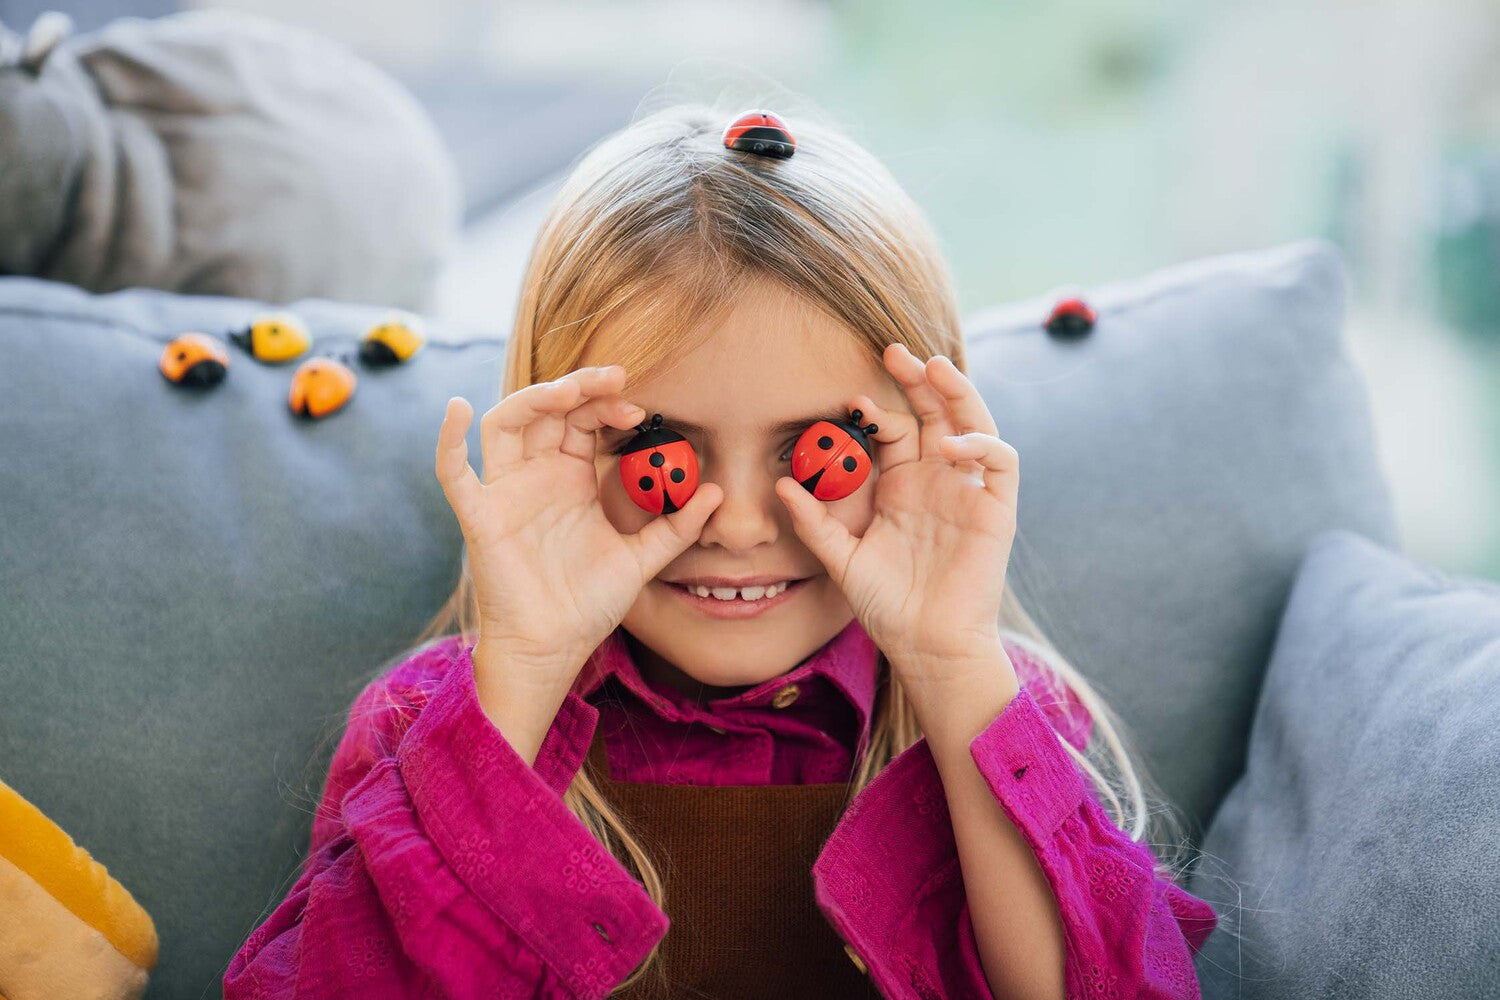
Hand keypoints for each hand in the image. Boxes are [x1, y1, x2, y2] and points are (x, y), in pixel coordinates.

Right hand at [435, 366, 722, 699]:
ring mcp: (506, 493)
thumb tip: (716, 492)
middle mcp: (536, 476)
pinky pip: (454, 473)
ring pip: (506, 424)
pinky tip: (459, 409)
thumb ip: (676, 526)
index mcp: (571, 479)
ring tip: (567, 391)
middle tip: (614, 379)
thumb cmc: (588, 604)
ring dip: (532, 398)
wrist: (553, 650)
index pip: (583, 420)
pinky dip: (449, 439)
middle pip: (548, 410)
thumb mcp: (641, 560)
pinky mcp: (480, 517)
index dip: (607, 404)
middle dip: (579, 388)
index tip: (639, 409)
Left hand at [775, 343, 1016, 690]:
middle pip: (936, 412)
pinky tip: (951, 444)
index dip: (877, 409)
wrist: (926, 646)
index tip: (850, 399)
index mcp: (902, 486)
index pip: (896, 430)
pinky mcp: (996, 509)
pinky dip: (980, 444)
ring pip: (973, 423)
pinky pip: (1000, 462)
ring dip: (957, 392)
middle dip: (919, 379)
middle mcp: (937, 481)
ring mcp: (968, 492)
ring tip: (933, 368)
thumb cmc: (887, 606)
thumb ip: (814, 523)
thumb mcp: (841, 560)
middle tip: (894, 351)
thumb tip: (782, 484)